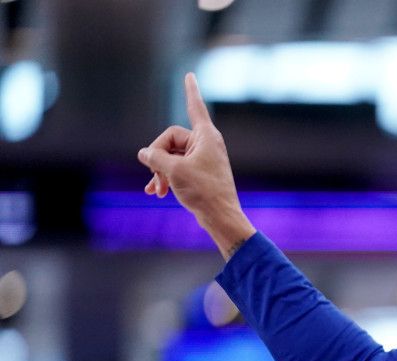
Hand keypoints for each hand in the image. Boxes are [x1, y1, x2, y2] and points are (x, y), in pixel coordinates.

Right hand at [137, 73, 255, 259]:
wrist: (221, 217)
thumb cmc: (203, 191)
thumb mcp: (173, 170)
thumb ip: (155, 157)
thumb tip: (144, 152)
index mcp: (206, 136)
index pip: (195, 107)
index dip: (190, 91)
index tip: (190, 75)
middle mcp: (206, 144)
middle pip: (169, 140)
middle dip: (158, 158)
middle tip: (155, 176)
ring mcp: (202, 159)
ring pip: (170, 156)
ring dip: (160, 172)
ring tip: (156, 189)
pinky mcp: (199, 173)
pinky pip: (176, 168)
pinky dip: (165, 178)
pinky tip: (155, 192)